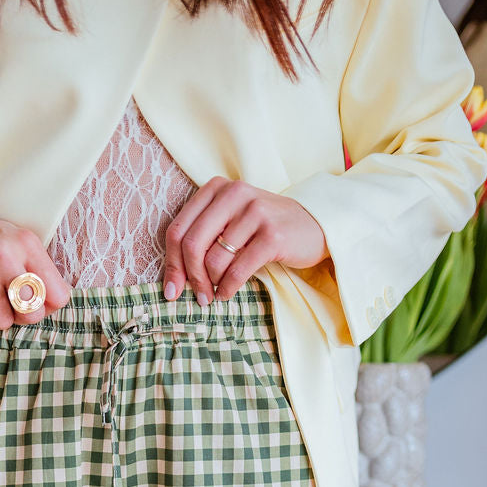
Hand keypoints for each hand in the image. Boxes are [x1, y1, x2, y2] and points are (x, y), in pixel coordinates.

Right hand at [0, 207, 71, 330]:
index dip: (47, 306)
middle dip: (21, 316)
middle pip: (32, 313)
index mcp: (25, 242)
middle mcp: (4, 253)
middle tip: (7, 303)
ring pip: (3, 322)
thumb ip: (36, 269)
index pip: (59, 294)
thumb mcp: (12, 242)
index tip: (34, 301)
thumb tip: (53, 306)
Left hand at [161, 177, 328, 304]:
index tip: (171, 291)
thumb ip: (204, 238)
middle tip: (198, 297)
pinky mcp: (271, 235)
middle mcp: (233, 194)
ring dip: (212, 285)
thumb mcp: (231, 223)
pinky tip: (227, 294)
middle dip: (190, 278)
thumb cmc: (264, 230)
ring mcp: (254, 212)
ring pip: (214, 259)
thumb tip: (174, 280)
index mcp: (216, 188)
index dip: (171, 264)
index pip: (178, 229)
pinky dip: (228, 288)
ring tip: (216, 294)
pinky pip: (238, 270)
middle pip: (192, 244)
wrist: (314, 226)